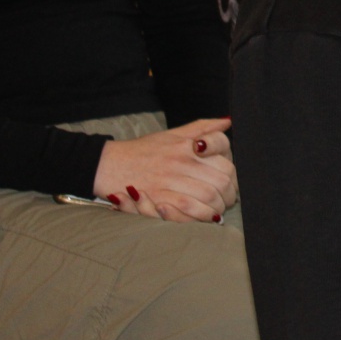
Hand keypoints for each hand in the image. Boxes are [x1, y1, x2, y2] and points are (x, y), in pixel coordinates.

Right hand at [93, 117, 237, 222]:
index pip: (221, 145)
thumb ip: (202, 127)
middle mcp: (181, 159)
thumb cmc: (143, 150)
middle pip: (222, 176)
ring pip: (210, 194)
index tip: (230, 175)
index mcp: (186, 143)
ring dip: (220, 205)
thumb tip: (228, 122)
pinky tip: (207, 217)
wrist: (109, 165)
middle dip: (230, 190)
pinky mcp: (160, 198)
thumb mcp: (173, 133)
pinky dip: (204, 215)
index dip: (231, 161)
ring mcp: (171, 179)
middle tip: (229, 197)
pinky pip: (190, 209)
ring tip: (219, 209)